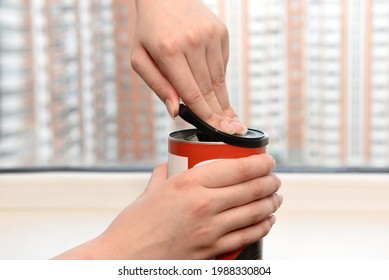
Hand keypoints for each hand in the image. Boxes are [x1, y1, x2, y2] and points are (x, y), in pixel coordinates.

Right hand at [54, 154, 281, 258]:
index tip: (268, 160)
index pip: (237, 168)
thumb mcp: (150, 191)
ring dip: (271, 203)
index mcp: (188, 183)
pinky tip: (267, 220)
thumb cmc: (134, 224)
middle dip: (270, 181)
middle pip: (251, 189)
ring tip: (276, 197)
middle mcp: (203, 205)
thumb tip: (170, 163)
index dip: (260, 163)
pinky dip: (262, 226)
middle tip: (274, 178)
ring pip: (254, 212)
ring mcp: (210, 230)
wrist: (124, 259)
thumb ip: (163, 174)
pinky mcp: (211, 251)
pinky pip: (246, 236)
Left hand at [131, 0, 246, 134]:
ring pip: (220, 79)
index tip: (218, 131)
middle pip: (209, 89)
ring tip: (229, 118)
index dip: (206, 116)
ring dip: (223, 100)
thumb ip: (157, 85)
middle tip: (231, 131)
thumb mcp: (140, 58)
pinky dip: (219, 79)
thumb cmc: (149, 30)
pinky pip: (223, 65)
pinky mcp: (221, 32)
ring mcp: (210, 35)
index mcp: (169, 50)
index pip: (193, 93)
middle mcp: (193, 41)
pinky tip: (215, 88)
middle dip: (220, 114)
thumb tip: (175, 111)